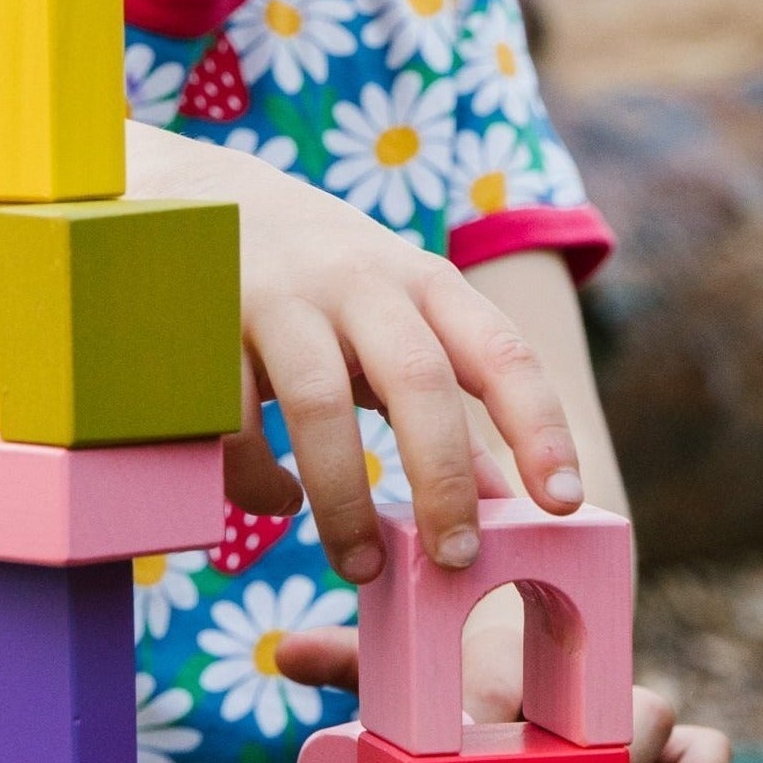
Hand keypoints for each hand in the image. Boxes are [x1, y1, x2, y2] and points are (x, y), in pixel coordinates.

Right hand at [130, 126, 582, 581]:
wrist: (198, 197)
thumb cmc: (324, 284)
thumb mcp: (396, 323)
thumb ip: (448, 404)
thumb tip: (508, 501)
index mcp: (425, 283)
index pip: (501, 351)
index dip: (539, 426)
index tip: (564, 501)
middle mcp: (359, 279)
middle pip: (417, 378)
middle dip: (442, 477)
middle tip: (457, 560)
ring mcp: (279, 296)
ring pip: (320, 404)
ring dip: (345, 498)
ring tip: (362, 566)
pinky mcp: (205, 321)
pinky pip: (233, 418)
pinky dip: (257, 477)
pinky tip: (277, 502)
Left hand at [275, 619, 733, 762]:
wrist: (548, 598)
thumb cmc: (464, 652)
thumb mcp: (407, 660)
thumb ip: (354, 660)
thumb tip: (282, 651)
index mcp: (508, 659)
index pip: (505, 683)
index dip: (495, 716)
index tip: (481, 746)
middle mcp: (575, 679)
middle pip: (597, 699)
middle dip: (583, 755)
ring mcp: (627, 708)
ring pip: (658, 715)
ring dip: (641, 758)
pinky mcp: (668, 742)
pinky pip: (706, 750)